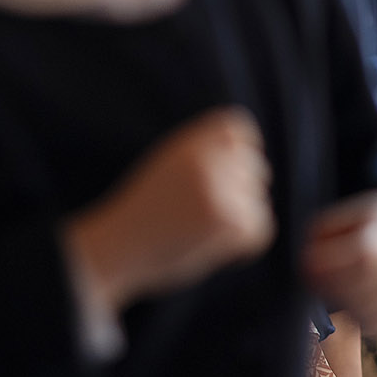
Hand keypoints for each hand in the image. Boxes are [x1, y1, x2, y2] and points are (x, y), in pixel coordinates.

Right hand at [65, 107, 273, 313]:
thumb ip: (202, 155)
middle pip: (257, 168)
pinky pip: (261, 230)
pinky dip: (244, 247)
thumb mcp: (167, 168)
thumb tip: (251, 157)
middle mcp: (205, 158)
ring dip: (241, 222)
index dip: (246, 149)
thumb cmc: (140, 216)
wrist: (114, 250)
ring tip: (201, 234)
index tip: (239, 172)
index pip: (238, 127)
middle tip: (208, 218)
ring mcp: (219, 188)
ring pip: (259, 202)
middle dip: (244, 194)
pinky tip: (212, 249)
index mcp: (187, 142)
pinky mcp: (229, 219)